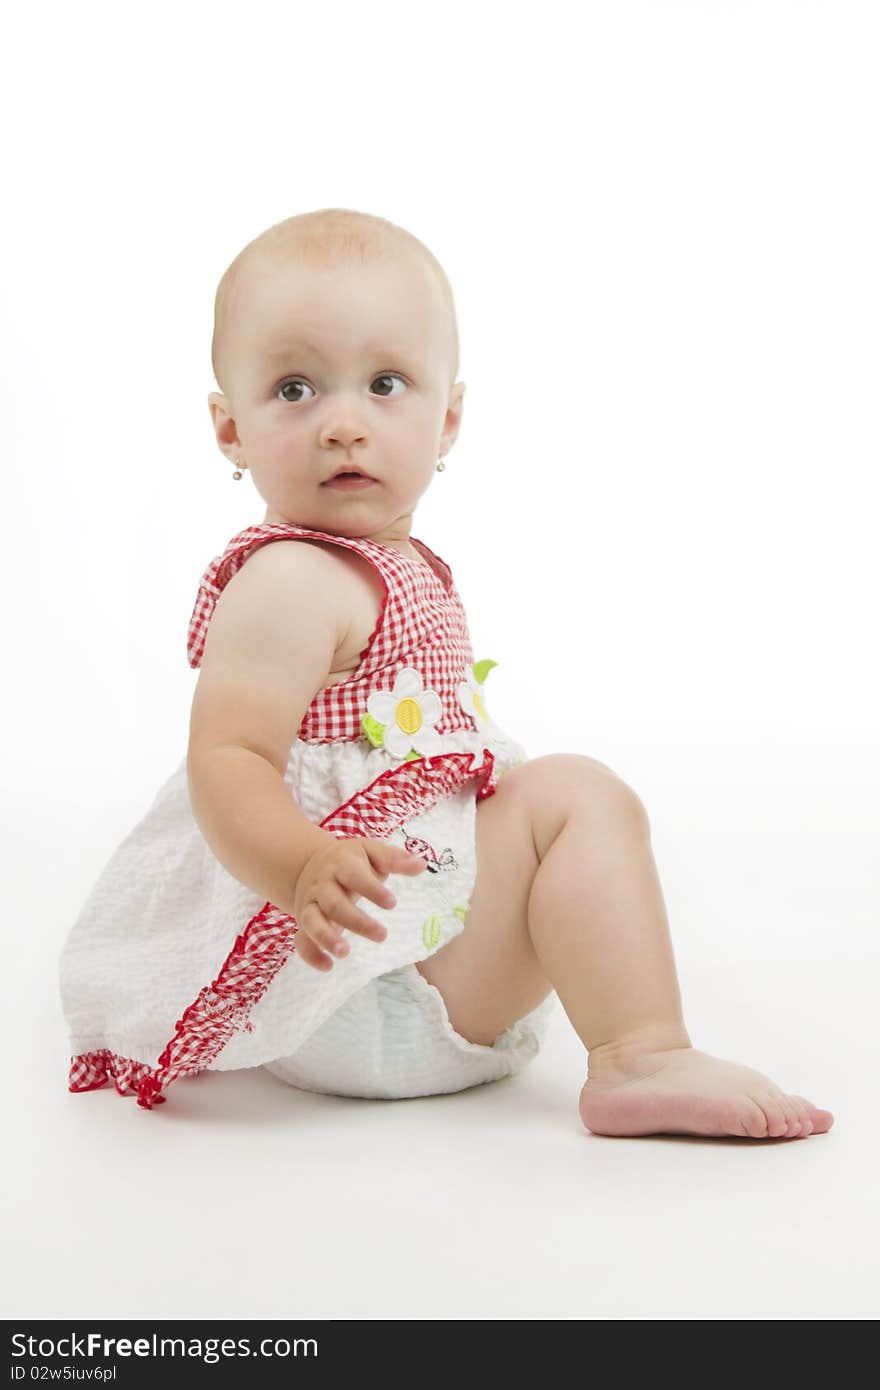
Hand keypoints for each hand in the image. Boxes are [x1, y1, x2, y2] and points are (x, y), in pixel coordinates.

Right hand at [292, 836, 426, 970]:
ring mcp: (310, 904)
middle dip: (357, 921)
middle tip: (382, 935)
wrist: (310, 864)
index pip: (354, 875)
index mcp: (341, 864)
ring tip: (345, 953)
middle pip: (334, 904)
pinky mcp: (304, 923)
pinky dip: (311, 954)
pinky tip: (328, 967)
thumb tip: (421, 865)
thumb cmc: (349, 861)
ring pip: (312, 921)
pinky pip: (301, 940)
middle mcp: (323, 885)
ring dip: (326, 937)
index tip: (392, 903)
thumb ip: (393, 858)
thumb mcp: (370, 851)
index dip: (372, 889)